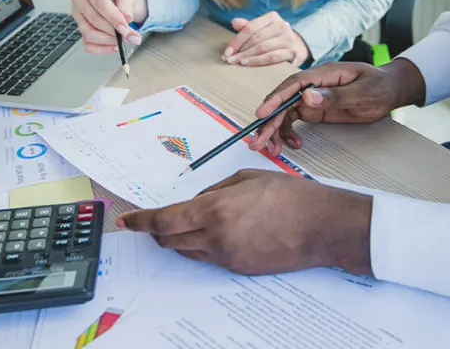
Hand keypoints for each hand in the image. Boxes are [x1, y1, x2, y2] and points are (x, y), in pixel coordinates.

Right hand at [70, 0, 147, 54]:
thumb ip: (127, 4)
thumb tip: (126, 18)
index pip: (99, 3)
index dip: (113, 18)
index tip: (125, 28)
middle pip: (94, 20)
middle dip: (115, 31)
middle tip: (132, 36)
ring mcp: (78, 14)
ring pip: (89, 33)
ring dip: (109, 40)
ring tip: (125, 39)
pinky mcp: (81, 27)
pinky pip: (88, 44)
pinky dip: (103, 48)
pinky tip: (115, 45)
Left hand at [116, 169, 372, 275]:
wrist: (322, 227)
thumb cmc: (290, 196)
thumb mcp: (247, 179)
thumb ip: (214, 191)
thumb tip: (195, 202)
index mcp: (215, 210)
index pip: (164, 220)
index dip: (141, 222)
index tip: (127, 221)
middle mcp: (215, 238)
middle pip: (170, 239)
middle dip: (157, 230)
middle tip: (154, 220)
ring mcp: (227, 257)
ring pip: (187, 251)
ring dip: (179, 238)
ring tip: (190, 223)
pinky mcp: (239, 269)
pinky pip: (209, 258)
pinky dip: (203, 246)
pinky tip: (219, 232)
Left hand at [221, 11, 310, 66]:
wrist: (297, 46)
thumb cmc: (273, 38)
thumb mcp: (261, 29)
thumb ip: (247, 27)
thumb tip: (234, 22)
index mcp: (272, 17)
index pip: (250, 28)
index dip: (237, 40)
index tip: (227, 51)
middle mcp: (282, 26)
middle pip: (256, 38)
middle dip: (240, 50)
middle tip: (228, 59)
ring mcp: (289, 39)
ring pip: (263, 48)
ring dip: (247, 56)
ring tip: (236, 62)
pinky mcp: (293, 52)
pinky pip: (272, 57)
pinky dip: (258, 61)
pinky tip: (247, 63)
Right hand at [249, 60, 425, 154]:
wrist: (389, 90)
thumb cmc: (379, 86)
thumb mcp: (363, 92)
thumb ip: (335, 96)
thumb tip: (306, 96)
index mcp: (323, 74)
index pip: (293, 85)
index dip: (276, 99)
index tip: (262, 114)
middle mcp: (312, 85)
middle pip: (283, 101)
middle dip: (269, 122)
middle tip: (258, 142)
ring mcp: (311, 97)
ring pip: (285, 113)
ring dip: (275, 131)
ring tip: (271, 149)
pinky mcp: (313, 109)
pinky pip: (293, 120)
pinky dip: (289, 133)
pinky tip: (293, 145)